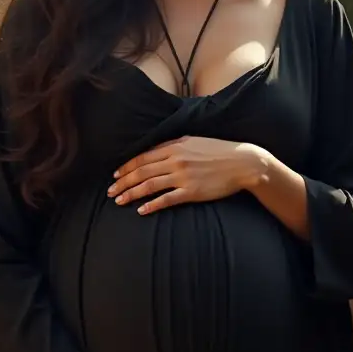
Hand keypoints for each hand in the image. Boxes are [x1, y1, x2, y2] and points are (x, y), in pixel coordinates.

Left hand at [107, 136, 268, 214]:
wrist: (242, 163)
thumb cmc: (219, 151)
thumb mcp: (194, 141)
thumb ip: (173, 146)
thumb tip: (155, 152)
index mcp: (174, 147)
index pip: (143, 157)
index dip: (126, 167)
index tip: (115, 174)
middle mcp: (175, 160)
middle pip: (141, 172)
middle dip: (123, 182)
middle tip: (110, 191)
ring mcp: (183, 176)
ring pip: (149, 185)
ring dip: (131, 194)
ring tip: (119, 201)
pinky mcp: (191, 191)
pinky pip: (166, 199)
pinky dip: (152, 205)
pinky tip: (141, 210)